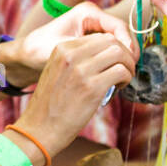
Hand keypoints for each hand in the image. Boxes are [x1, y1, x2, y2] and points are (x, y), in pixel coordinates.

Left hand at [10, 2, 137, 82]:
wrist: (27, 56)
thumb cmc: (39, 50)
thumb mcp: (62, 49)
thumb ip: (86, 49)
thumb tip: (114, 54)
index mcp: (87, 12)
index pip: (119, 26)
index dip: (127, 45)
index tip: (129, 63)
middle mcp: (93, 16)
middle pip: (122, 34)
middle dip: (128, 53)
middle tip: (130, 72)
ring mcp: (93, 27)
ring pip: (118, 42)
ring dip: (122, 58)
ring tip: (124, 75)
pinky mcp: (93, 39)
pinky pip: (111, 48)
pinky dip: (114, 60)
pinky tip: (114, 74)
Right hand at [19, 33, 135, 155]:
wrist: (39, 128)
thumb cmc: (50, 105)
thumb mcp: (57, 72)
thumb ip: (75, 60)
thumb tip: (105, 55)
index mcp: (61, 49)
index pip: (98, 36)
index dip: (113, 47)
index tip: (115, 61)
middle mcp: (71, 55)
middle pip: (111, 41)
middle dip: (124, 53)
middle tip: (124, 68)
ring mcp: (81, 71)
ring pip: (119, 53)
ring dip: (127, 65)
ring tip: (122, 78)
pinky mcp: (92, 88)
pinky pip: (121, 71)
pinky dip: (126, 78)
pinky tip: (119, 87)